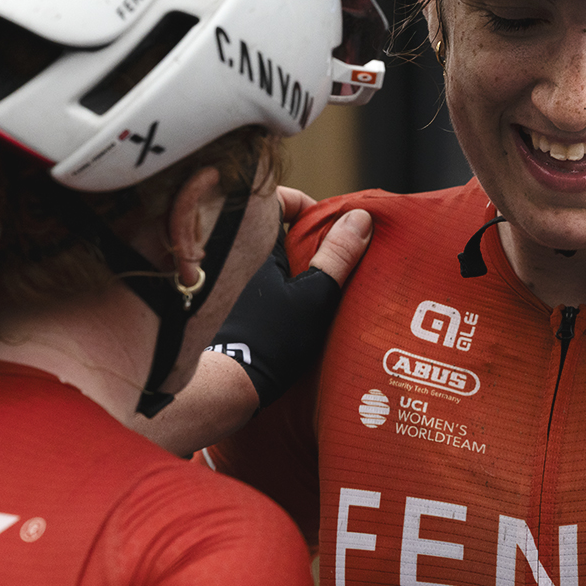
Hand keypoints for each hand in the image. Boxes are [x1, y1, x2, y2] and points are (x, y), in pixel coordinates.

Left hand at [135, 190, 371, 454]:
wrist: (225, 384)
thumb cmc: (271, 338)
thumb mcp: (315, 297)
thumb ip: (337, 256)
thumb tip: (360, 217)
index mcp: (256, 241)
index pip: (277, 201)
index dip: (305, 207)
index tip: (330, 225)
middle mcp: (236, 255)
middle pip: (274, 232)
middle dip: (304, 241)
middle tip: (333, 258)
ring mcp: (227, 280)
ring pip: (265, 259)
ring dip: (290, 267)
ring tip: (320, 288)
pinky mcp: (225, 305)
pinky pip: (254, 283)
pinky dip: (275, 288)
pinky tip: (295, 310)